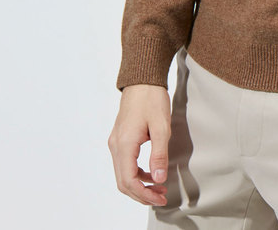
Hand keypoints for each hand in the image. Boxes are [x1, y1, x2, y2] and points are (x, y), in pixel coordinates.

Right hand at [108, 84, 171, 206]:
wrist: (142, 80)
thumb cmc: (152, 99)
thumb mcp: (161, 126)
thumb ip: (159, 154)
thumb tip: (158, 179)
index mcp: (124, 144)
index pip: (129, 180)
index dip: (144, 194)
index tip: (160, 197)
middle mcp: (116, 146)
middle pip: (123, 182)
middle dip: (142, 194)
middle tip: (161, 197)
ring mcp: (116, 143)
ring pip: (123, 174)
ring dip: (139, 185)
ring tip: (159, 188)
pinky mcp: (120, 139)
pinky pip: (125, 164)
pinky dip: (137, 173)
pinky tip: (151, 173)